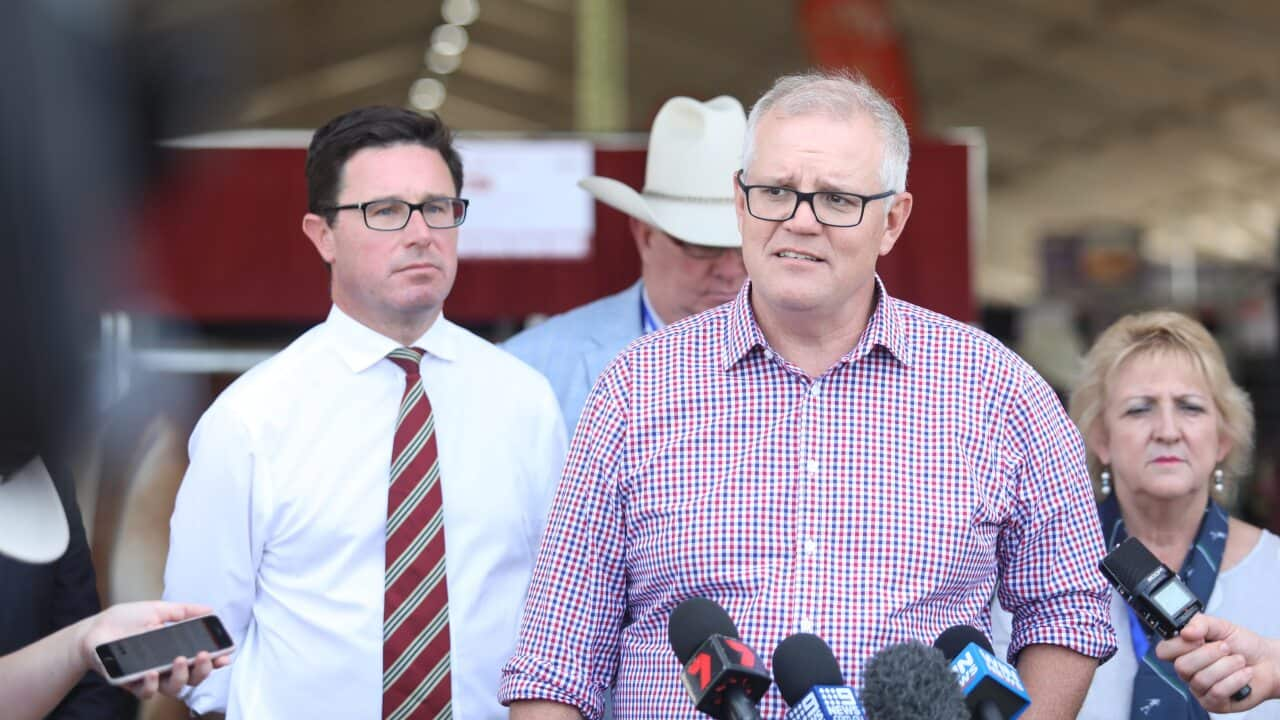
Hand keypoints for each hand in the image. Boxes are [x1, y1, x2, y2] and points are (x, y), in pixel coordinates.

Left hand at [79, 602, 231, 699]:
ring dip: (181, 676)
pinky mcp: (132, 684)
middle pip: (193, 679)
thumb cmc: (123, 621)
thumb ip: (183, 611)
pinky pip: (147, 692)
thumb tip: (210, 609)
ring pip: (174, 689)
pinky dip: (153, 684)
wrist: (93, 630)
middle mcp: (166, 667)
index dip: (215, 661)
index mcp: (175, 650)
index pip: (200, 660)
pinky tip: (154, 672)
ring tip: (179, 660)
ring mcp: (150, 678)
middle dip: (203, 670)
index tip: (226, 656)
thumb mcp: (157, 610)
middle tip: (204, 656)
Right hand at [1156, 614, 1279, 711]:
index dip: (1180, 644)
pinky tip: (1243, 674)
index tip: (1199, 638)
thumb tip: (1185, 631)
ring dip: (1226, 666)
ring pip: (1201, 679)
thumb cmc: (1243, 645)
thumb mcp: (1221, 626)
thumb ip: (1200, 623)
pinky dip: (1235, 680)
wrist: (1268, 662)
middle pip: (1181, 666)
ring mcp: (1198, 688)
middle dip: (1209, 654)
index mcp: (1183, 650)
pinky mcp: (1212, 703)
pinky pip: (1217, 692)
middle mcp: (1188, 670)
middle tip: (1226, 647)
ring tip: (1238, 660)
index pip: (1163, 651)